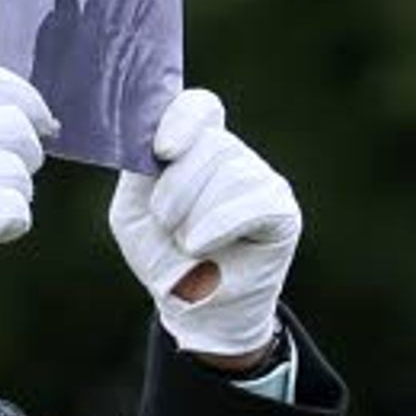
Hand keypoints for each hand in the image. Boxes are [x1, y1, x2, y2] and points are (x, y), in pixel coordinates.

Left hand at [110, 89, 299, 364]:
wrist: (192, 308)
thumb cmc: (162, 255)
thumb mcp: (133, 210)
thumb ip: (139, 169)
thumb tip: (154, 135)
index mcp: (195, 148)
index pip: (200, 107)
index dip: (183, 118)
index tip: (162, 150)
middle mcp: (233, 157)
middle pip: (211, 143)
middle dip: (175, 187)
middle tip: (166, 221)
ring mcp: (261, 180)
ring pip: (230, 171)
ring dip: (193, 213)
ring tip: (186, 242)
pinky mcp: (282, 211)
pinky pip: (253, 202)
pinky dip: (217, 225)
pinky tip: (201, 245)